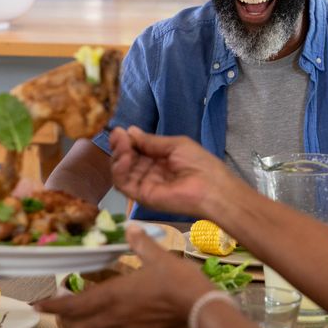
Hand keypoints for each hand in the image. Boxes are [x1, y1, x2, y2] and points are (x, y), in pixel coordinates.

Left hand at [36, 225, 209, 327]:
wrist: (200, 309)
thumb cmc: (178, 282)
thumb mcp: (158, 256)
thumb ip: (140, 243)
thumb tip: (131, 228)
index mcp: (114, 295)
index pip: (74, 305)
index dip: (53, 305)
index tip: (38, 303)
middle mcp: (114, 318)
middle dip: (63, 322)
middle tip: (60, 311)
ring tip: (78, 322)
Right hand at [109, 126, 246, 215]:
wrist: (210, 187)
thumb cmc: (199, 163)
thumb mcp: (175, 145)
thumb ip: (151, 141)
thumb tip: (130, 131)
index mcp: (159, 159)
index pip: (136, 149)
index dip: (127, 140)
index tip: (119, 131)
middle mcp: (149, 172)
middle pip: (126, 159)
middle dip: (120, 145)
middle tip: (117, 135)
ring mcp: (144, 185)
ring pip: (121, 171)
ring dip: (118, 155)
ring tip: (122, 144)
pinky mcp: (141, 197)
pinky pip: (123, 183)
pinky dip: (120, 169)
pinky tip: (125, 157)